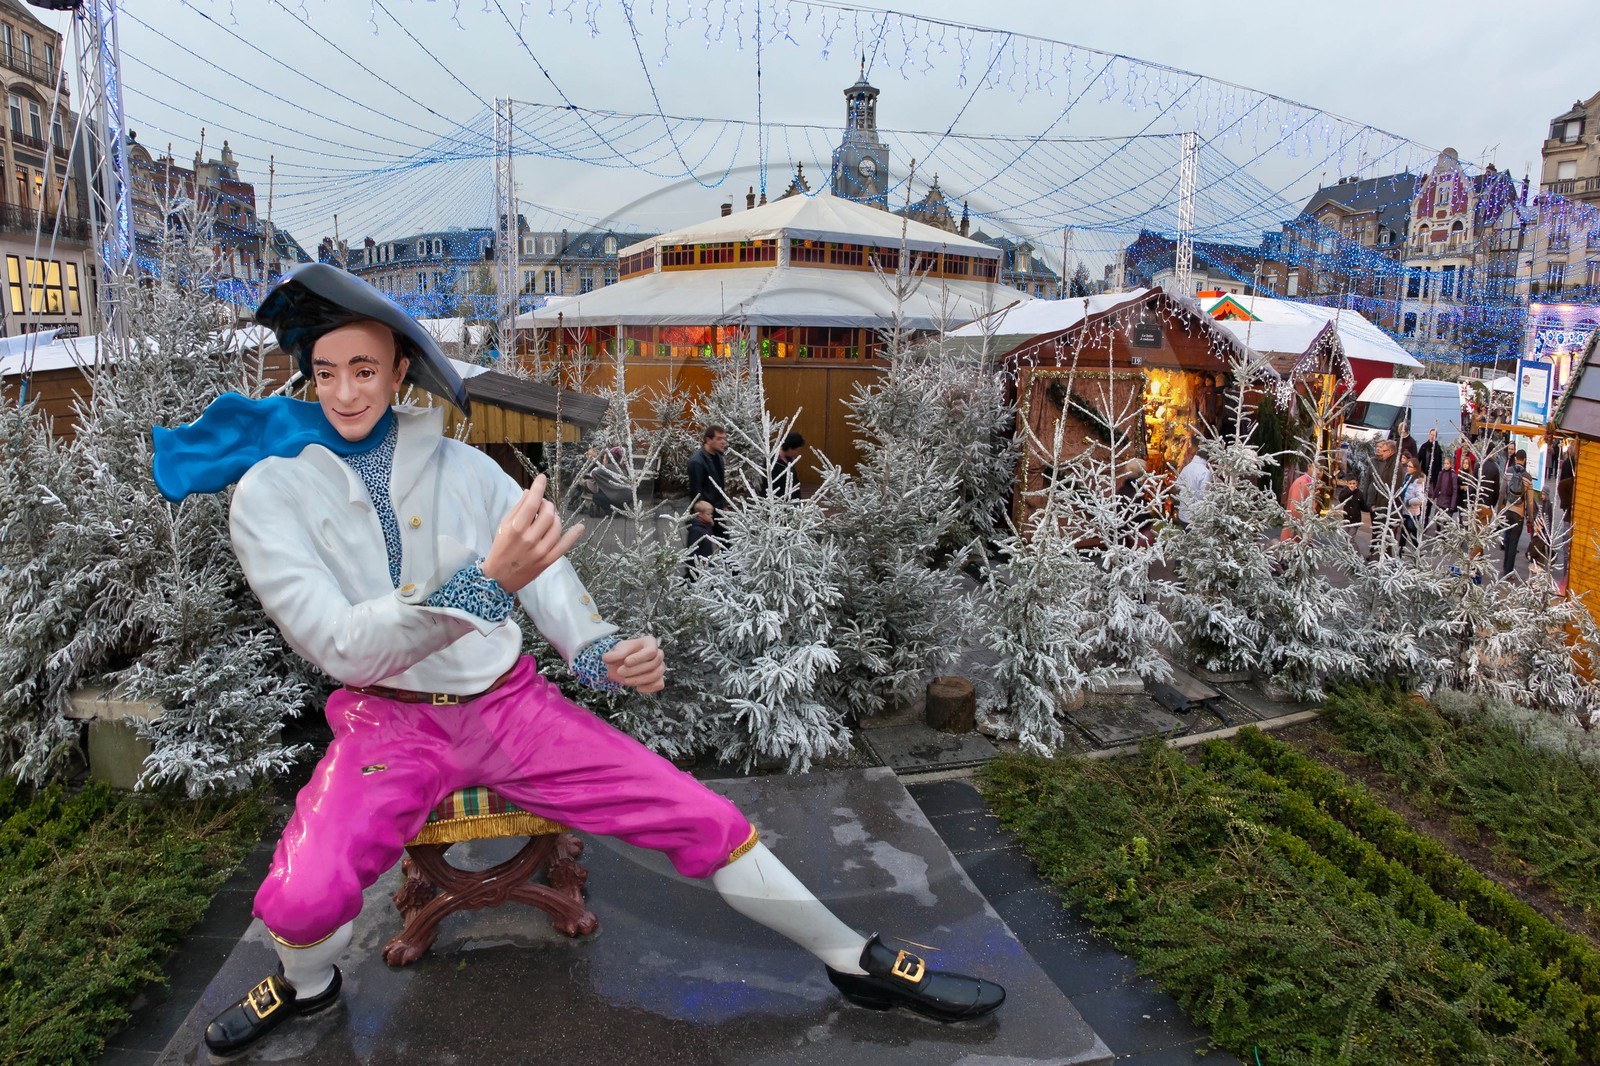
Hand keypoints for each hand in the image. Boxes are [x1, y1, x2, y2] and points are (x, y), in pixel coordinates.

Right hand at [481, 474, 583, 593]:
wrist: (499, 577)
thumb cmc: (500, 548)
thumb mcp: (503, 526)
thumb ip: (517, 509)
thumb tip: (530, 492)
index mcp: (515, 528)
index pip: (532, 503)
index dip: (539, 488)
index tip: (542, 478)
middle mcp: (529, 539)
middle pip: (547, 513)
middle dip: (547, 504)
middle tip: (542, 505)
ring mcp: (540, 551)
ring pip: (556, 526)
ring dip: (555, 517)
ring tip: (548, 516)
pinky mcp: (547, 561)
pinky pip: (564, 546)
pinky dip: (573, 535)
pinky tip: (580, 527)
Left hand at [603, 635, 665, 692]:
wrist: (623, 663)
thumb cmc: (623, 653)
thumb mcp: (618, 650)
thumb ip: (613, 654)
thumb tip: (606, 658)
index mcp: (650, 643)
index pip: (650, 651)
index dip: (639, 658)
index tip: (625, 662)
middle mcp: (658, 654)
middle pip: (653, 663)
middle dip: (635, 670)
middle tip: (620, 672)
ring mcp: (660, 667)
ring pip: (656, 675)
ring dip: (639, 680)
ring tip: (625, 681)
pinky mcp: (659, 678)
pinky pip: (659, 684)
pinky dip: (649, 688)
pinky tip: (637, 688)